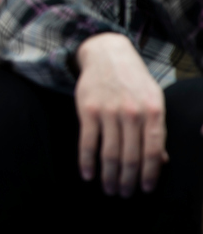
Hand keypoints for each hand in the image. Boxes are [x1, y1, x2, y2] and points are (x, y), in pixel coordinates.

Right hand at [75, 32, 167, 195]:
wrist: (107, 54)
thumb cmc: (133, 81)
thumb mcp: (153, 100)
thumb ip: (157, 129)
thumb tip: (162, 161)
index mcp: (154, 112)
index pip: (154, 151)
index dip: (149, 174)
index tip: (145, 189)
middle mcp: (132, 113)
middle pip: (130, 156)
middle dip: (128, 180)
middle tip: (124, 194)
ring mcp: (109, 111)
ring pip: (110, 153)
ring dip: (109, 176)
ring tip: (109, 188)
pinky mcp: (88, 110)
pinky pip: (87, 142)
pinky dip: (87, 161)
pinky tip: (88, 174)